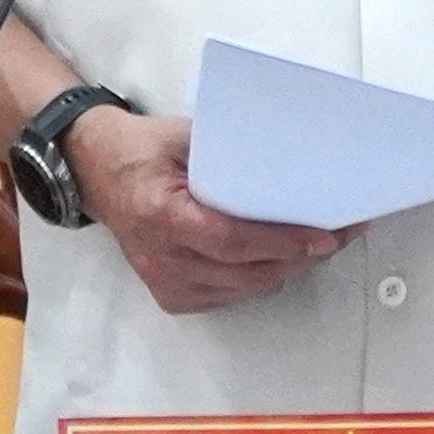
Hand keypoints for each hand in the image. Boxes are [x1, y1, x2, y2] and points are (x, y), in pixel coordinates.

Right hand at [72, 112, 346, 315]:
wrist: (93, 170)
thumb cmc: (139, 150)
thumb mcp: (183, 136)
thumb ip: (229, 154)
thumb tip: (288, 161)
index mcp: (162, 215)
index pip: (233, 241)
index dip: (284, 242)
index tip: (325, 236)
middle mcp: (161, 256)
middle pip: (247, 272)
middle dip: (300, 256)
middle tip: (341, 235)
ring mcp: (163, 281)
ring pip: (243, 289)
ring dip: (284, 269)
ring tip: (318, 245)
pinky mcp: (169, 295)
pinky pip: (227, 296)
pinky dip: (257, 280)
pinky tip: (277, 259)